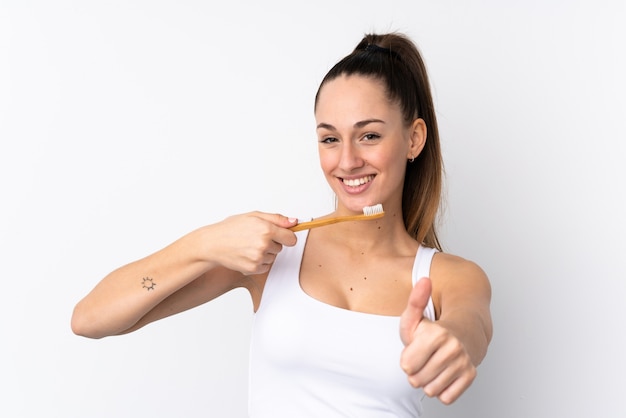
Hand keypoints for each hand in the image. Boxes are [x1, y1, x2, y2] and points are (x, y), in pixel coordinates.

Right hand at [206, 212, 297, 274]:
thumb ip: (277, 219)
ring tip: (249, 246)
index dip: (286, 236)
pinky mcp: (253, 269)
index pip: (291, 238)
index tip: (280, 235)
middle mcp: (263, 245)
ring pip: (273, 257)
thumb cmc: (231, 228)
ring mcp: (258, 258)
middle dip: (272, 243)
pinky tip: (247, 254)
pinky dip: (259, 262)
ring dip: (265, 253)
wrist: (212, 244)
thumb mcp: (254, 216)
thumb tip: (294, 221)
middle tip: (255, 237)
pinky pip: (265, 266)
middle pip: (281, 248)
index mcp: (266, 229)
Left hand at [399, 277, 476, 403]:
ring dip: (429, 381)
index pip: (406, 366)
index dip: (406, 359)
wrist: (463, 334)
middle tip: (424, 358)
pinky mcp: (470, 376)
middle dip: (416, 372)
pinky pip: (446, 397)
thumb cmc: (433, 328)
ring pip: (431, 390)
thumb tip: (424, 279)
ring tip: (433, 365)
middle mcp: (452, 349)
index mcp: (436, 334)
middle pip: (416, 380)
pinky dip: (442, 389)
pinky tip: (444, 373)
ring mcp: (463, 363)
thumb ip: (415, 301)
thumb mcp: (416, 315)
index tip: (414, 349)